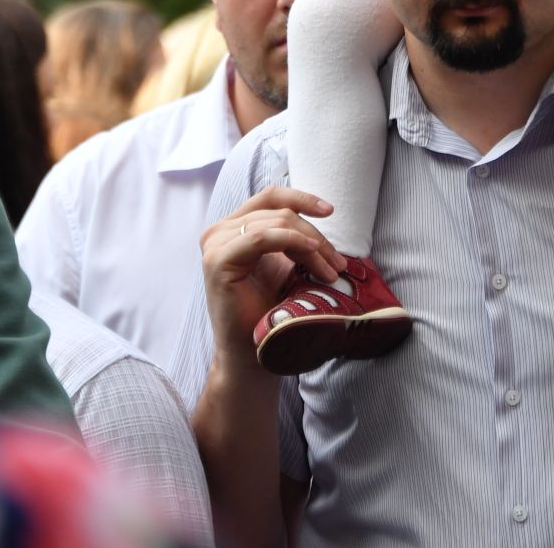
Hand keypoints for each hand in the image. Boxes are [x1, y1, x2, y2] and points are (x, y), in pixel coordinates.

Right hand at [199, 187, 346, 361]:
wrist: (252, 355)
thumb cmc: (270, 312)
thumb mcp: (284, 265)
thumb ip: (291, 237)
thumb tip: (324, 213)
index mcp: (233, 228)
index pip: (270, 197)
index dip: (302, 198)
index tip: (330, 211)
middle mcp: (220, 232)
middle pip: (278, 211)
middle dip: (314, 233)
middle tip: (337, 262)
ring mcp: (216, 245)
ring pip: (276, 223)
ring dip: (311, 244)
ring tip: (330, 271)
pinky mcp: (217, 261)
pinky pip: (260, 238)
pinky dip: (292, 242)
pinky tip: (311, 255)